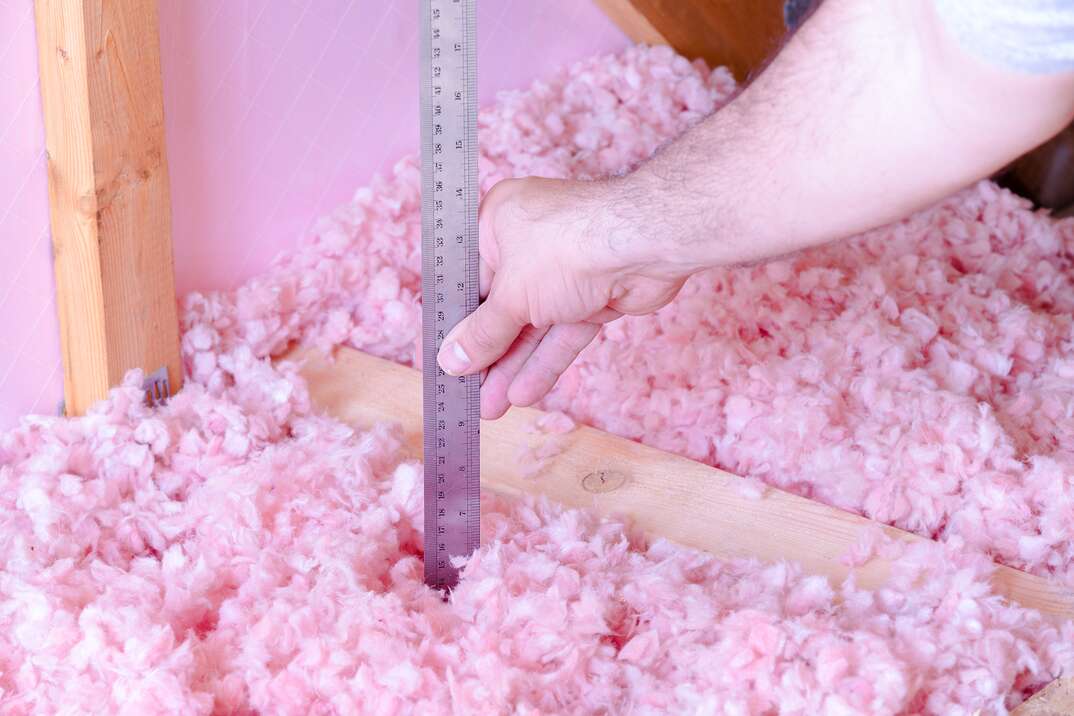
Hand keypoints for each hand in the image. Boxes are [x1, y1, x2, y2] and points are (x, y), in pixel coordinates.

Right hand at [436, 176, 687, 419]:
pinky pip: (561, 333)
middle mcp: (529, 243)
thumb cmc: (565, 247)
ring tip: (490, 409)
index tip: (444, 360)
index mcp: (497, 223)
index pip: (467, 280)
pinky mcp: (593, 296)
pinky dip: (545, 362)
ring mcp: (564, 270)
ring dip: (512, 367)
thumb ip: (481, 333)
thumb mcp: (511, 296)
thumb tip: (449, 361)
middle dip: (486, 356)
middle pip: (501, 308)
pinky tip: (523, 394)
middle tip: (467, 396)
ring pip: (532, 326)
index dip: (456, 324)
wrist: (645, 243)